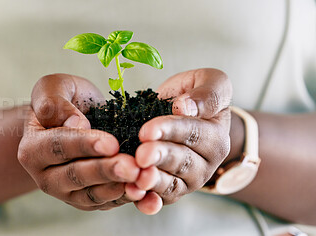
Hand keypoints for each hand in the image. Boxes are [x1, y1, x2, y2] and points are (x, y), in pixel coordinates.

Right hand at [18, 74, 144, 210]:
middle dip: (105, 171)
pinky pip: (105, 203)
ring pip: (91, 195)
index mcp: (32, 149)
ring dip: (118, 188)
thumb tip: (76, 124)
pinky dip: (125, 198)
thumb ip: (54, 102)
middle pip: (75, 176)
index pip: (58, 147)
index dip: (85, 145)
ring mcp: (66, 192)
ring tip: (141, 178)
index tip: (112, 143)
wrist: (75, 120)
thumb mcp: (53, 88)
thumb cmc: (65, 101)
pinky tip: (144, 191)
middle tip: (132, 166)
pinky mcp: (86, 200)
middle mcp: (45, 176)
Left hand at [132, 68, 231, 213]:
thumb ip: (208, 93)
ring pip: (172, 183)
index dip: (170, 131)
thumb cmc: (195, 96)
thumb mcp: (210, 82)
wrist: (184, 114)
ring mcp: (189, 179)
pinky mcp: (172, 190)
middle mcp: (206, 162)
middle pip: (182, 161)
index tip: (148, 130)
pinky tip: (136, 196)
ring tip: (138, 179)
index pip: (193, 133)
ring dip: (154, 182)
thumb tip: (187, 107)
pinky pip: (161, 198)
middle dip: (160, 157)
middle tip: (141, 155)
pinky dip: (148, 201)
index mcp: (216, 136)